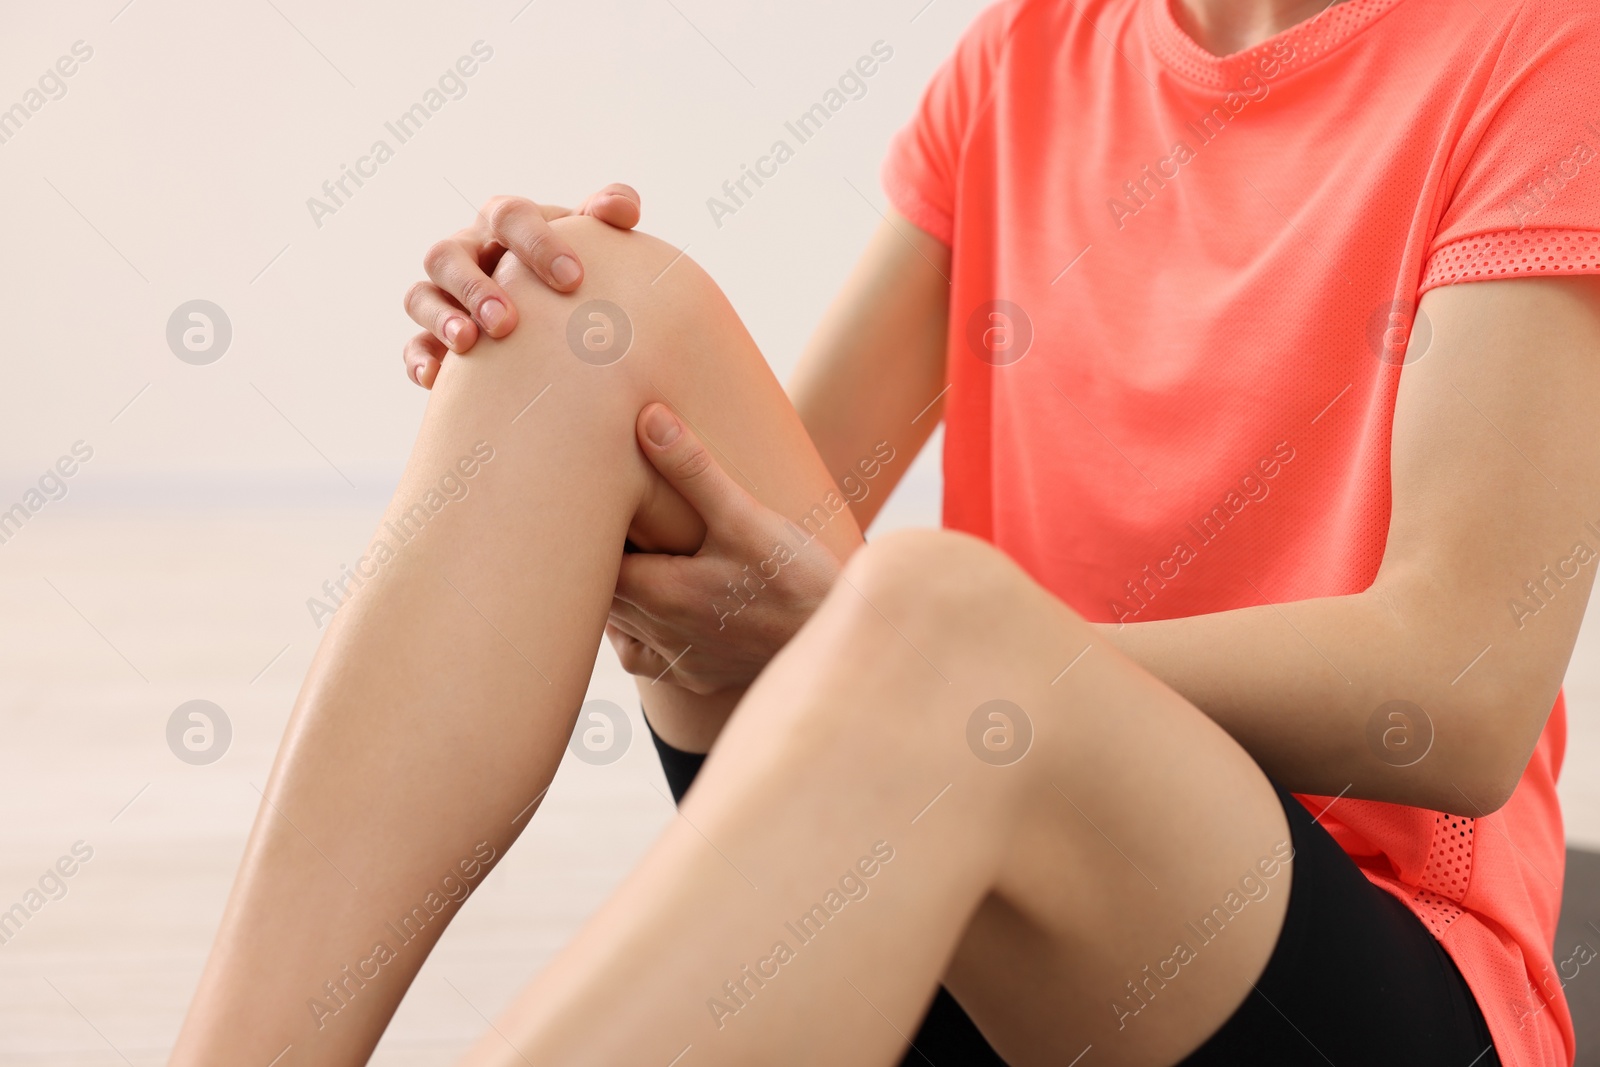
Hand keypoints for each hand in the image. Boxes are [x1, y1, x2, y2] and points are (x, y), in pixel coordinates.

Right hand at [401, 185, 640, 387]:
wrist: (559, 315)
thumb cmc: (577, 269)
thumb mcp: (594, 236)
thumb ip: (612, 209)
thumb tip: (624, 210)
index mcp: (504, 223)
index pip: (510, 216)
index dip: (536, 243)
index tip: (572, 280)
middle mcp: (466, 252)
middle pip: (448, 254)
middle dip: (474, 287)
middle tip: (507, 322)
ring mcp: (444, 294)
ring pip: (421, 296)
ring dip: (441, 318)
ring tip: (468, 344)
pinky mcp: (433, 337)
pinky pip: (414, 345)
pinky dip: (421, 359)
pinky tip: (437, 379)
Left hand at [607, 404, 841, 694]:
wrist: (837, 639)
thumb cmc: (795, 579)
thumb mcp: (745, 516)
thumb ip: (693, 469)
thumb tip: (648, 419)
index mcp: (660, 594)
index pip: (593, 568)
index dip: (585, 539)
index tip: (588, 509)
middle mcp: (661, 634)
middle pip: (600, 599)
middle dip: (595, 565)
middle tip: (597, 527)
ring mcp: (681, 660)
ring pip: (620, 630)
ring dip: (615, 599)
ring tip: (621, 562)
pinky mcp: (702, 675)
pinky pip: (649, 662)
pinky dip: (640, 637)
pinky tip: (650, 615)